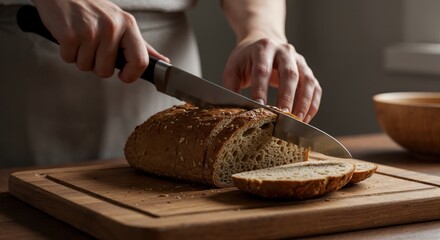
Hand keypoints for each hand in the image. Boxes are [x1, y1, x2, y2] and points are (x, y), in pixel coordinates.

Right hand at [32, 0, 168, 82]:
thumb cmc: (94, 10)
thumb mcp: (122, 23)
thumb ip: (142, 46)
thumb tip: (163, 62)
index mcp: (128, 25)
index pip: (140, 61)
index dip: (131, 75)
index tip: (124, 76)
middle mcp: (112, 27)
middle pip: (106, 71)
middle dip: (97, 65)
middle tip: (93, 48)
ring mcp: (91, 31)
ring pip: (86, 67)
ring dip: (81, 57)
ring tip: (82, 39)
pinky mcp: (70, 34)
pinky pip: (69, 59)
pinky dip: (67, 52)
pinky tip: (70, 37)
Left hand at [223, 38, 321, 122]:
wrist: (263, 41)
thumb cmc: (246, 59)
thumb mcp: (233, 68)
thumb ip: (232, 88)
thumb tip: (233, 111)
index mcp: (263, 48)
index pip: (263, 70)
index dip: (261, 89)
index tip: (259, 107)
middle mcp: (284, 51)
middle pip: (289, 74)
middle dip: (286, 97)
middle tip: (283, 117)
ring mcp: (299, 60)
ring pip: (306, 81)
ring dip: (303, 103)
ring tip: (296, 121)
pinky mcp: (307, 71)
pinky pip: (315, 88)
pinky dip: (312, 104)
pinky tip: (305, 119)